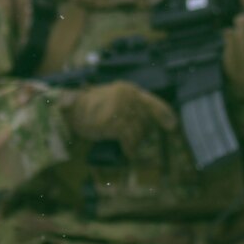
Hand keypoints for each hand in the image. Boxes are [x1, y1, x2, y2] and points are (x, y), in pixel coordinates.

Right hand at [62, 81, 176, 153]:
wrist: (71, 111)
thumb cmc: (90, 108)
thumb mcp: (113, 101)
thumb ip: (130, 108)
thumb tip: (148, 124)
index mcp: (129, 90)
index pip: (153, 102)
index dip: (164, 115)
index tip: (173, 126)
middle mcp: (128, 96)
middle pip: (145, 121)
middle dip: (142, 134)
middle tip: (134, 142)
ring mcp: (120, 108)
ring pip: (137, 131)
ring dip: (135, 143)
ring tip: (130, 148)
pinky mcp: (113, 121)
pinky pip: (128, 139)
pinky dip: (129, 148)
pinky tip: (128, 153)